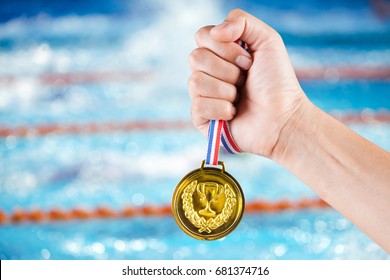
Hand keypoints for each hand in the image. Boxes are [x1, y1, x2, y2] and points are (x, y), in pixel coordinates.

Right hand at [188, 9, 306, 156]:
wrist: (282, 118)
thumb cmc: (277, 82)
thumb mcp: (268, 40)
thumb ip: (242, 21)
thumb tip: (214, 32)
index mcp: (220, 53)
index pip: (202, 36)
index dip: (225, 47)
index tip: (248, 61)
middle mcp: (208, 72)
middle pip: (195, 57)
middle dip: (227, 70)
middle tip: (246, 80)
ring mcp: (203, 95)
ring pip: (195, 81)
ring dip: (226, 90)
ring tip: (240, 98)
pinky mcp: (201, 118)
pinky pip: (198, 106)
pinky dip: (221, 109)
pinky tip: (233, 113)